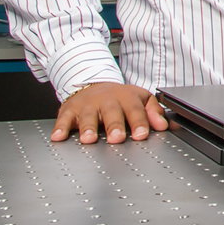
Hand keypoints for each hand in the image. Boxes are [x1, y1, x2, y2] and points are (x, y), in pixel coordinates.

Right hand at [51, 83, 167, 143]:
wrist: (91, 84)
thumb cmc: (119, 97)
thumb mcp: (139, 99)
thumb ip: (153, 112)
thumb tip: (165, 125)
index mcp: (126, 97)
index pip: (135, 109)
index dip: (139, 122)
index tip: (141, 135)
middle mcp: (106, 99)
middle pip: (112, 112)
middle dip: (114, 125)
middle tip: (117, 138)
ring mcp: (87, 105)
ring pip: (88, 116)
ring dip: (88, 127)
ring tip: (89, 139)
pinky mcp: (69, 111)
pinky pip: (64, 119)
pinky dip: (60, 128)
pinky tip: (59, 137)